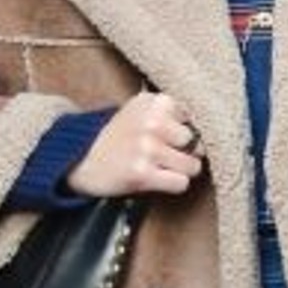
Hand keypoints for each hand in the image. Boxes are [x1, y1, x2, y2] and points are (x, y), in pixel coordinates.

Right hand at [68, 90, 204, 198]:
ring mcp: (147, 148)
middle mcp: (152, 122)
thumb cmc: (118, 137)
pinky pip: (180, 183)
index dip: (186, 132)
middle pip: (196, 144)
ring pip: (192, 166)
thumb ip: (171, 113)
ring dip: (181, 171)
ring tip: (162, 168)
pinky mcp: (142, 173)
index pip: (195, 120)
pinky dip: (173, 185)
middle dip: (187, 153)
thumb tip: (206, 132)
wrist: (81, 157)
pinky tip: (157, 179)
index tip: (173, 138)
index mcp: (154, 102)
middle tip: (167, 156)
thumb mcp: (140, 110)